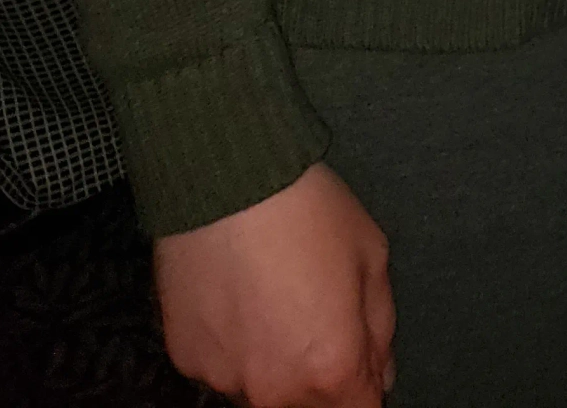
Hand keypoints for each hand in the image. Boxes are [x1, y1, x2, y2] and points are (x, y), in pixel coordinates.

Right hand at [155, 162, 394, 406]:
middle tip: (314, 318)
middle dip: (318, 377)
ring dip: (273, 362)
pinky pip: (221, 367)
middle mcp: (275, 388)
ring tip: (272, 299)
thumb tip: (381, 370)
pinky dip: (234, 345)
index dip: (363, 386)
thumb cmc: (305, 210)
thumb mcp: (372, 256)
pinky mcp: (186, 359)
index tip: (359, 365)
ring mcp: (225, 379)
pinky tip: (238, 296)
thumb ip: (380, 327)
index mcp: (331, 369)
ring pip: (260, 390)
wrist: (227, 179)